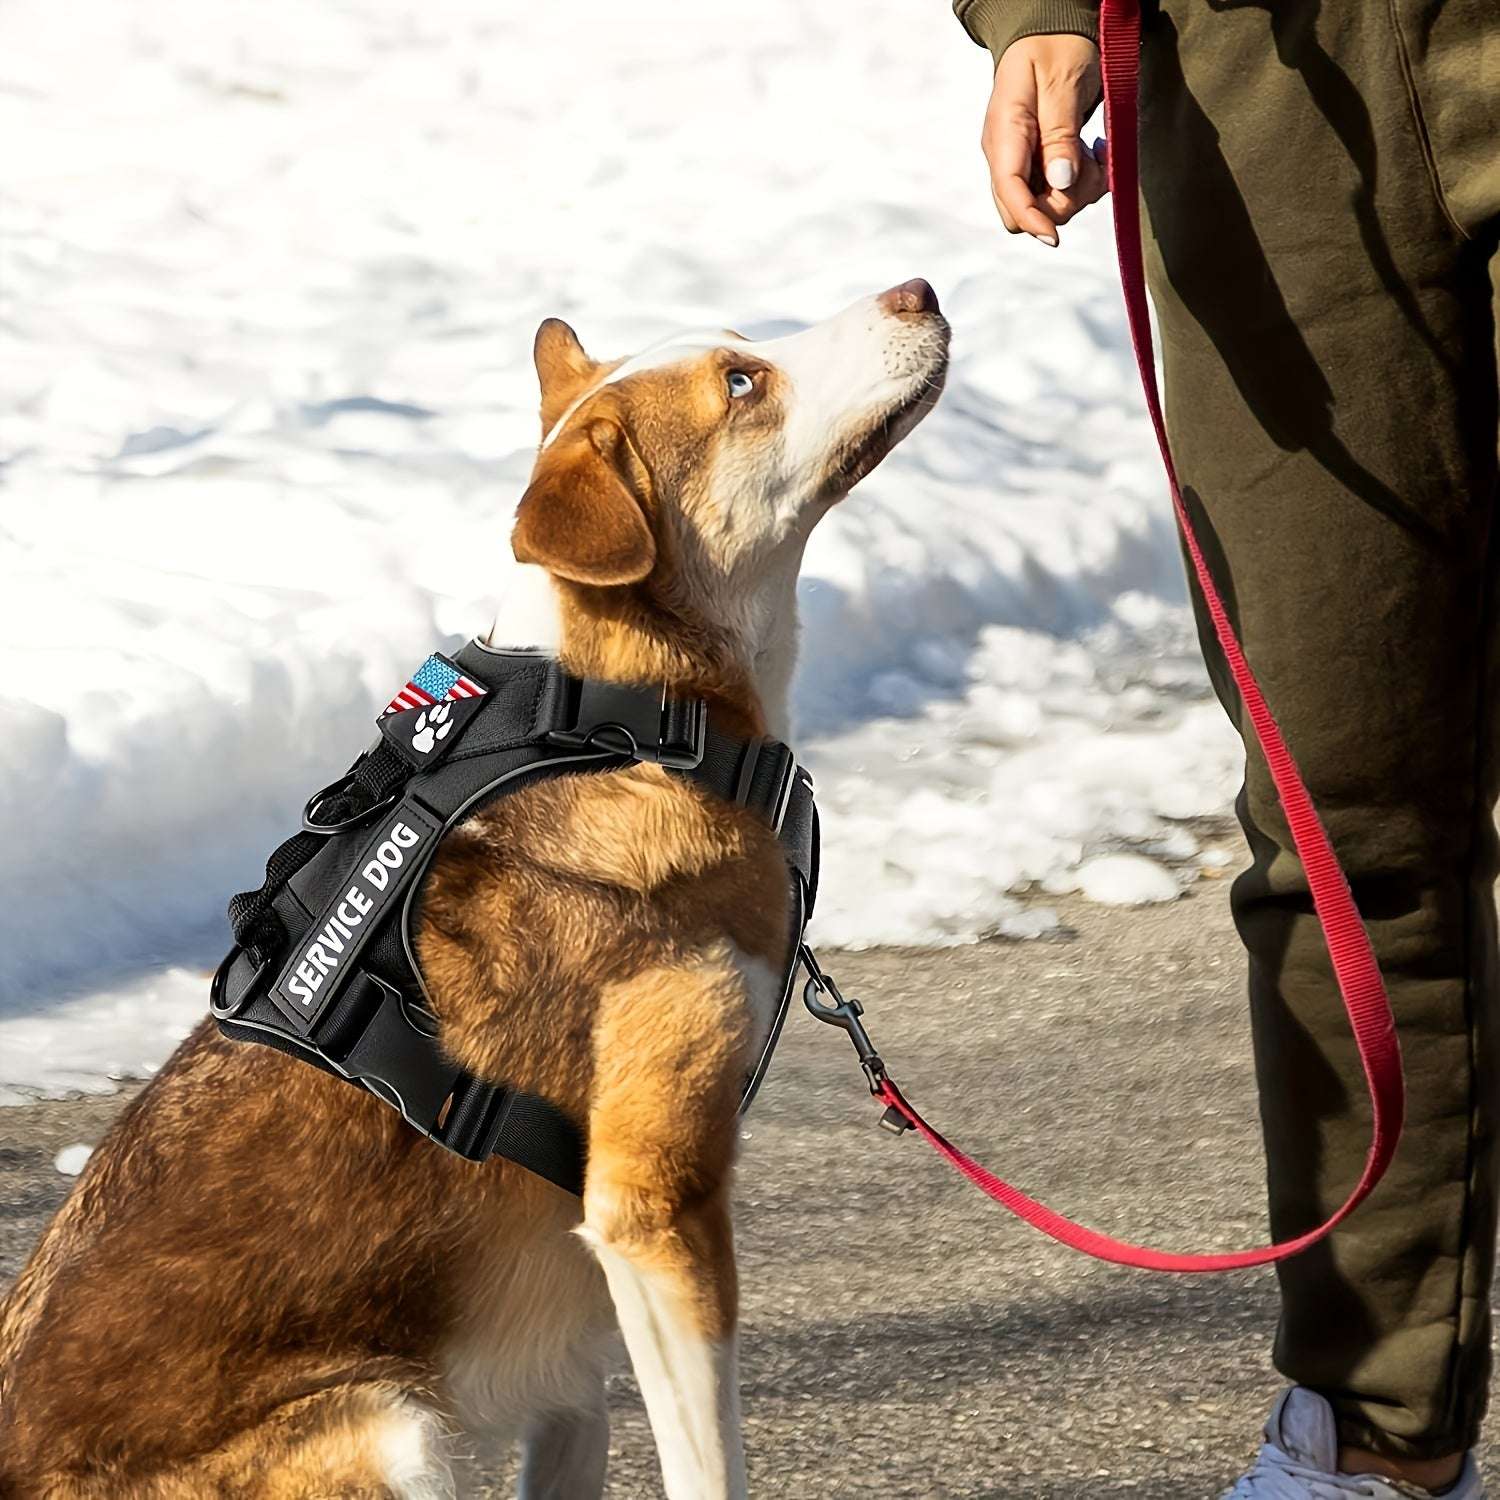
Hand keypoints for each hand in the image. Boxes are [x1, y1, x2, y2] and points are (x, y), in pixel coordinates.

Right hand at [982, 35, 1106, 246]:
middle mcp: (1004, 154)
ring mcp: (1019, 161)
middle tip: (1095, 166)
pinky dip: (1082, 183)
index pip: (1009, 192)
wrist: (1050, 28)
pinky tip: (1093, 153)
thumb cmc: (1056, 45)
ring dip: (1080, 191)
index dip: (1032, 220)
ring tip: (1098, 151)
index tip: (1055, 237)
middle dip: (1063, 204)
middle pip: (1023, 212)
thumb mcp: (1063, 81)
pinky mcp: (1036, 164)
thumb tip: (1061, 182)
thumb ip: (1060, 133)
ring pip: (1044, 207)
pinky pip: (1056, 194)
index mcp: (1005, 133)